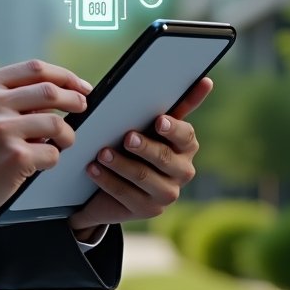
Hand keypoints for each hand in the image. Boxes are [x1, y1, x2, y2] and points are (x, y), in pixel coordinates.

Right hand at [0, 61, 91, 233]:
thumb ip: (4, 98)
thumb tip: (51, 96)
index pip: (35, 68)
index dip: (65, 75)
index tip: (80, 85)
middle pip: (51, 91)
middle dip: (75, 100)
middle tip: (82, 107)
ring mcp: (3, 130)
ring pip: (57, 124)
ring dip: (67, 135)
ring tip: (60, 143)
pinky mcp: (14, 158)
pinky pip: (52, 154)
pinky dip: (52, 159)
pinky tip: (38, 164)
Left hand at [67, 77, 212, 235]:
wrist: (112, 185)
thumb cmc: (130, 145)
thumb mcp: (143, 125)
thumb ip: (158, 104)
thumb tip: (196, 79)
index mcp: (185, 145)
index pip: (186, 135)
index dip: (173, 128)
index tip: (159, 121)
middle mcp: (182, 170)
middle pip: (165, 158)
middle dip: (145, 147)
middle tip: (127, 137)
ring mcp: (167, 194)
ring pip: (144, 177)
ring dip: (121, 164)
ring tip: (101, 153)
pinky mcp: (148, 210)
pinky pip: (127, 194)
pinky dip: (108, 180)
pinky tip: (93, 169)